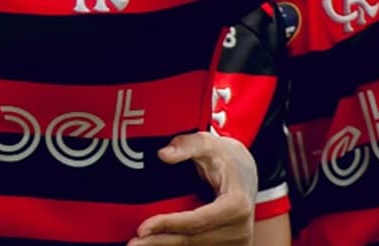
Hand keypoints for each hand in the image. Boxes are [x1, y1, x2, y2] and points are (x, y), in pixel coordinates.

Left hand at [129, 132, 255, 245]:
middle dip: (159, 242)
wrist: (246, 172)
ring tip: (139, 245)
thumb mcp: (207, 143)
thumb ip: (186, 145)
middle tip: (132, 243)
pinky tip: (157, 243)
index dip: (168, 225)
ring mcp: (236, 241)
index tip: (142, 228)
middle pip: (192, 240)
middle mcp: (239, 229)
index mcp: (236, 206)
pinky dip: (176, 245)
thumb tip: (163, 154)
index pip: (196, 221)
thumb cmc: (225, 158)